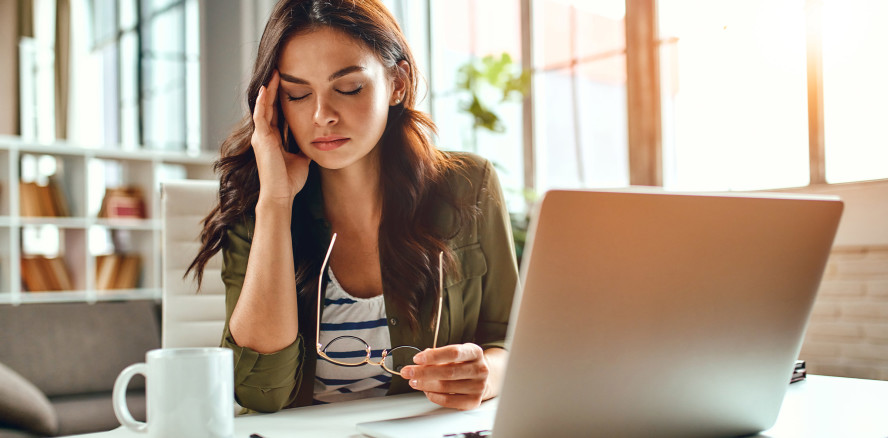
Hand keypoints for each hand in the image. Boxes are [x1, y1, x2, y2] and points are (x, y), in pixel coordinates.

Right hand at [251, 69, 310, 206]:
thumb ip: (303, 148)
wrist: (280, 195)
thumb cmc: (289, 181)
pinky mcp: (261, 139)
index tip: (288, 83)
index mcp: (273, 139)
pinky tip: (265, 89)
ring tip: (274, 73)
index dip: (280, 98)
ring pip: (263, 106)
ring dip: (268, 90)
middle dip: (273, 88)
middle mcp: (264, 135)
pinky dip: (262, 102)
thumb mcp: (301, 159)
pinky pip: (260, 115)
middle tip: (279, 70)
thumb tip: (315, 141)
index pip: (276, 113)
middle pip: (268, 106)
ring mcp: (261, 136)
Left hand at [400, 344, 490, 409]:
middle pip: (448, 371)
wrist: (483, 379)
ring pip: (446, 387)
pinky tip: (426, 391)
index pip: (453, 353)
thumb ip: (438, 356)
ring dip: (425, 384)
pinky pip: (448, 401)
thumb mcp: (456, 354)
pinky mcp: (474, 401)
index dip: (433, 356)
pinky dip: (433, 396)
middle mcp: (480, 369)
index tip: (417, 359)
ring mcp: (478, 386)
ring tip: (414, 381)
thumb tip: (420, 361)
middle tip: (408, 372)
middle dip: (423, 372)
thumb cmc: (464, 364)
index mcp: (475, 352)